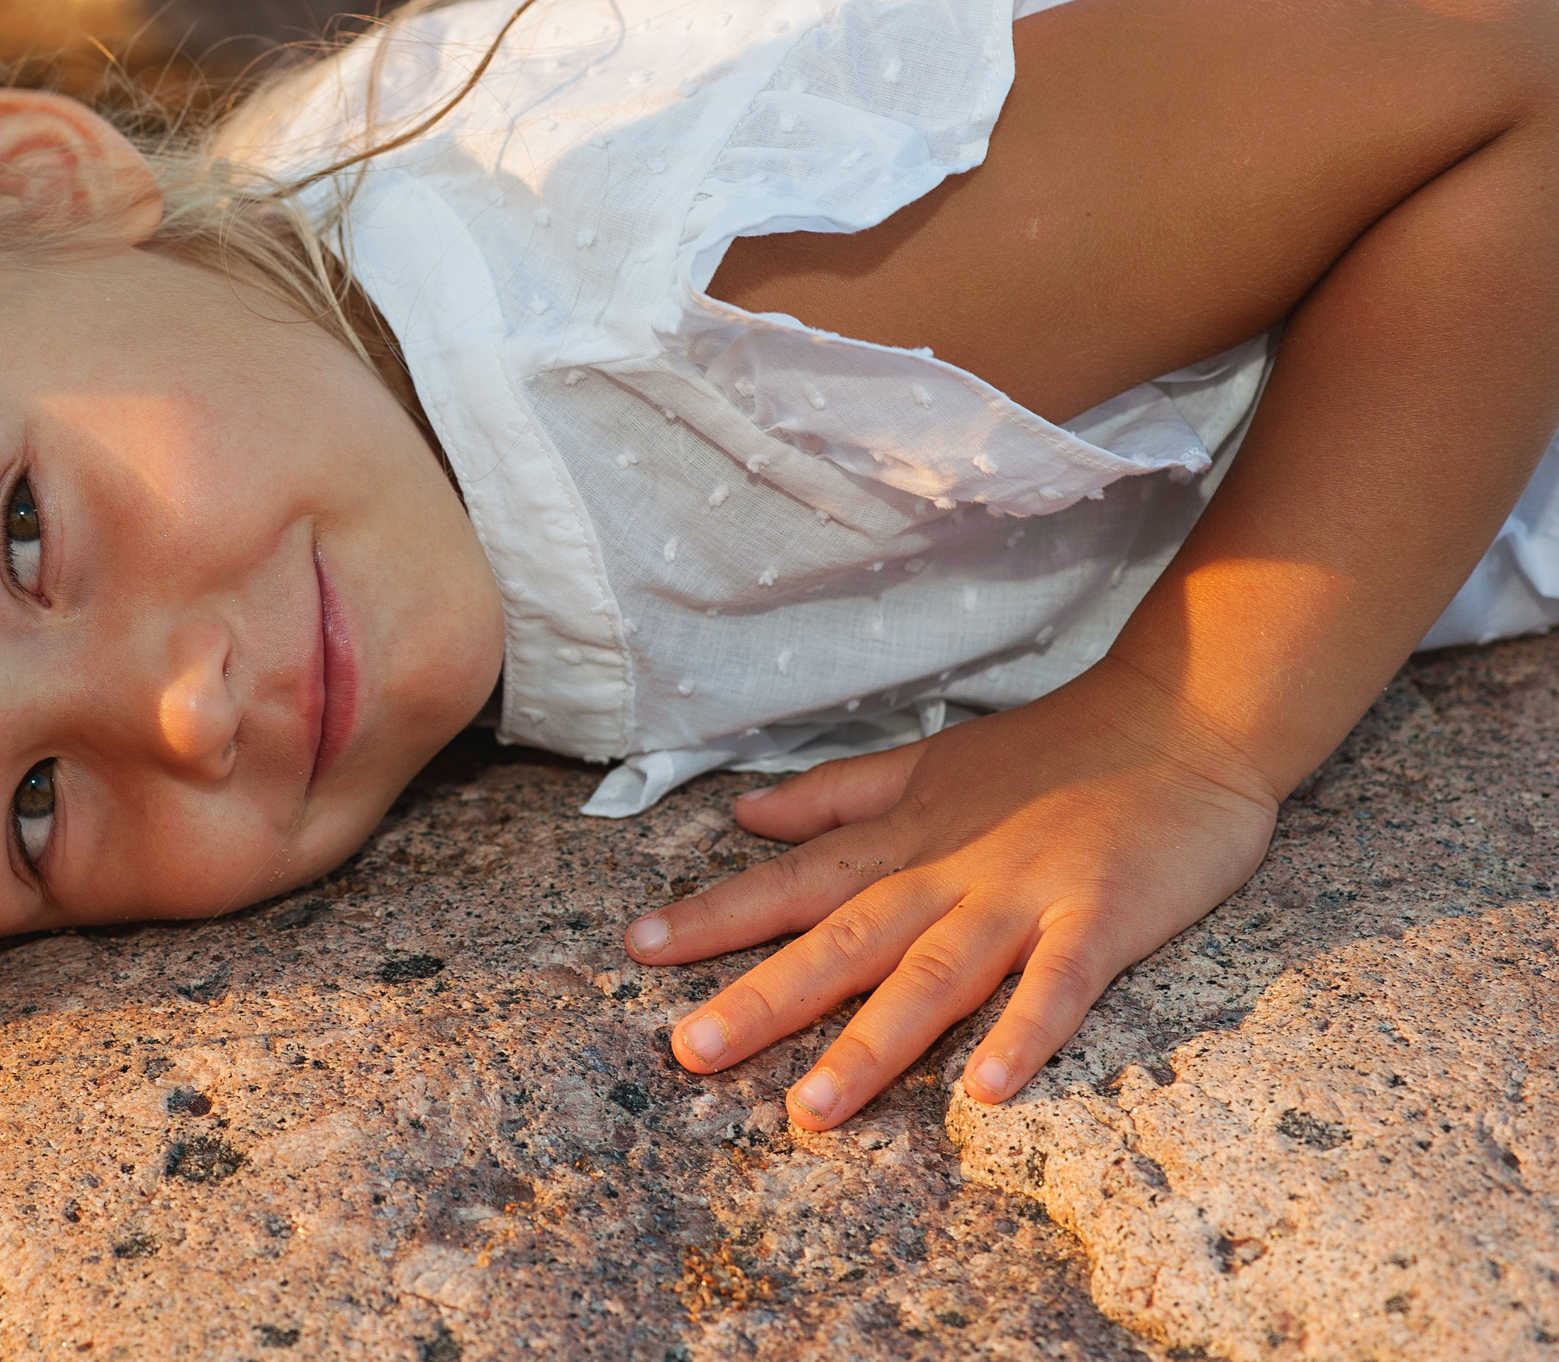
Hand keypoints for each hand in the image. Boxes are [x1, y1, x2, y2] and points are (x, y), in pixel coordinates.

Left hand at [622, 660, 1283, 1129]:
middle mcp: (949, 869)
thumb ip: (836, 796)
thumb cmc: (1052, 751)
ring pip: (935, 975)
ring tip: (813, 1107)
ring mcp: (1025, 894)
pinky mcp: (1103, 915)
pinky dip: (1024, 1031)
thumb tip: (744, 817)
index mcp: (903, 838)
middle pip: (844, 939)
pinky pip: (1060, 983)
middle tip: (688, 1051)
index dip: (716, 915)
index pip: (793, 883)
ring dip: (874, 1042)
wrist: (1184, 714)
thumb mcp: (927, 762)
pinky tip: (986, 1090)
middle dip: (764, 996)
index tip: (636, 947)